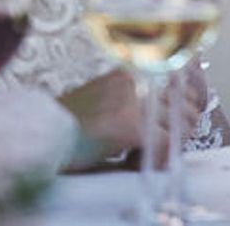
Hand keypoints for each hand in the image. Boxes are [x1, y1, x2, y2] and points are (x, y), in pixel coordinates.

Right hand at [59, 66, 204, 167]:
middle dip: (181, 126)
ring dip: (172, 143)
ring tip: (153, 154)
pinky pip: (164, 143)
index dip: (184, 106)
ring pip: (178, 124)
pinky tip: (141, 160)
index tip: (179, 122)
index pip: (180, 83)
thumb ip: (138, 95)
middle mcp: (136, 80)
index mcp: (131, 70)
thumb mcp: (108, 96)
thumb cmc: (72, 122)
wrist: (45, 136)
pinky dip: (160, 156)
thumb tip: (177, 107)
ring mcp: (135, 101)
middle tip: (166, 143)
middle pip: (184, 103)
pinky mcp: (132, 125)